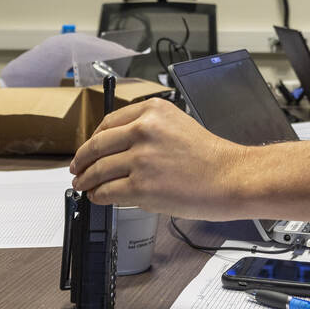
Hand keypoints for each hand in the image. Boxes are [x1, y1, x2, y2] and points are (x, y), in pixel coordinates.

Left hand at [69, 100, 243, 218]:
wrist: (232, 177)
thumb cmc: (212, 157)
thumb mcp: (178, 125)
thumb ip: (148, 130)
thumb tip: (118, 148)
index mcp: (153, 111)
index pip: (109, 123)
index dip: (93, 138)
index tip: (89, 148)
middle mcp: (144, 130)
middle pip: (97, 145)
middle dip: (82, 160)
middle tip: (77, 168)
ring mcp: (140, 159)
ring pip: (98, 170)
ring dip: (86, 180)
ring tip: (84, 185)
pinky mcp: (140, 186)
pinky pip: (106, 191)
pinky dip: (98, 196)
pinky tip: (98, 197)